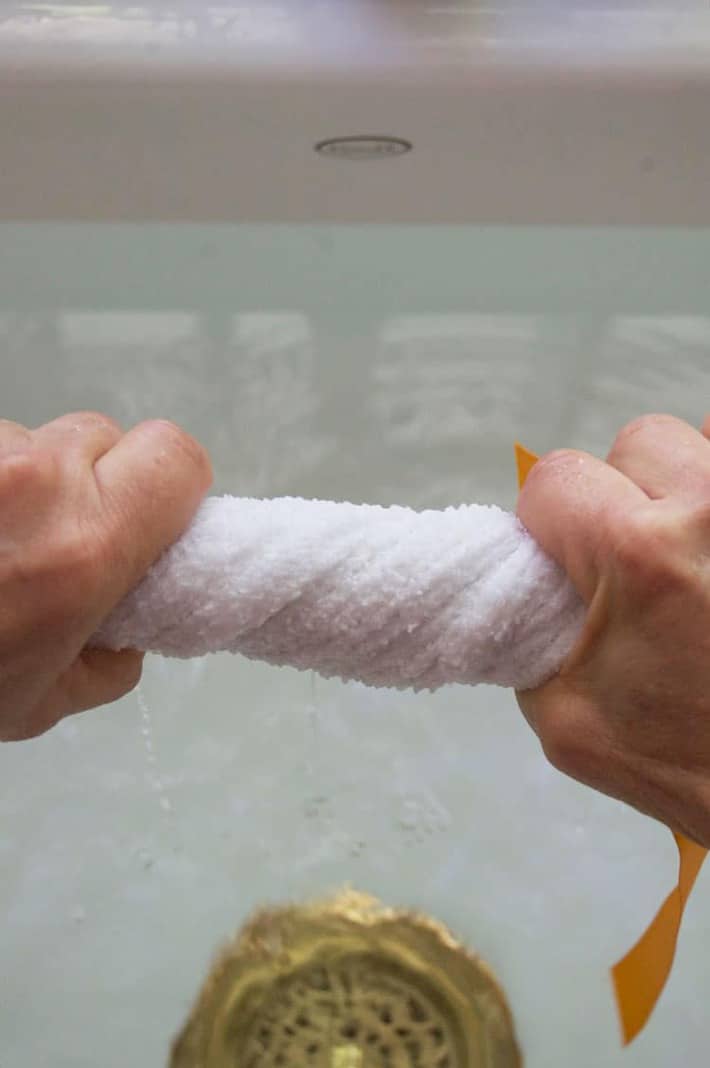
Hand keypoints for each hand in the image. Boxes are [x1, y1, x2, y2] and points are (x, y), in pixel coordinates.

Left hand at [0, 413, 211, 740]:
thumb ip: (114, 657)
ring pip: (32, 440)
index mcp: (83, 544)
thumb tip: (128, 620)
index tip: (151, 522)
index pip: (176, 456)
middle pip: (104, 436)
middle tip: (57, 540)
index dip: (174, 487)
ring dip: (25, 482)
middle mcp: (32, 480)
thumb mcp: (41, 703)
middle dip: (94, 482)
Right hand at [516, 413, 709, 845]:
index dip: (546, 522)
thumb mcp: (563, 715)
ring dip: (679, 493)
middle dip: (620, 496)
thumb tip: (524, 585)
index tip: (562, 561)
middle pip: (636, 442)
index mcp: (639, 553)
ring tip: (685, 564)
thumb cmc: (688, 763)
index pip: (555, 477)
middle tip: (632, 564)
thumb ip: (526, 636)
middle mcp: (709, 513)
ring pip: (697, 447)